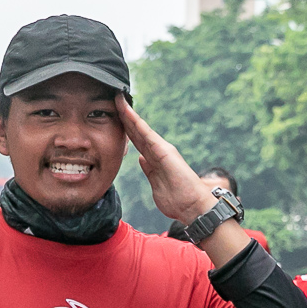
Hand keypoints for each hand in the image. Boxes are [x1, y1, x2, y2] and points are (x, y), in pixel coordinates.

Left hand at [115, 95, 215, 225]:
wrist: (193, 206)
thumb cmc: (177, 200)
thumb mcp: (156, 183)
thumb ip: (149, 170)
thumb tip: (141, 159)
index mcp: (154, 159)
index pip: (136, 140)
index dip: (125, 128)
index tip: (114, 116)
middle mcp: (158, 151)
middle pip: (136, 131)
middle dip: (124, 116)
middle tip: (114, 100)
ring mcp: (161, 149)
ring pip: (140, 129)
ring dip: (129, 115)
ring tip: (118, 100)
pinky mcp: (164, 151)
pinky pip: (147, 135)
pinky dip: (137, 123)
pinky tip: (128, 113)